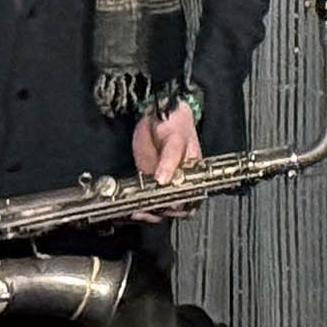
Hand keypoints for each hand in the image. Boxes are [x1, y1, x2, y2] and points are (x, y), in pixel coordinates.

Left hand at [129, 102, 203, 221]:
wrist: (158, 113)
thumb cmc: (174, 124)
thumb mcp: (175, 140)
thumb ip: (169, 160)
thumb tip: (163, 180)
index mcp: (194, 175)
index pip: (189, 199)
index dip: (177, 206)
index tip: (163, 206)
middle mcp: (181, 182)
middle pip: (174, 209)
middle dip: (161, 212)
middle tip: (146, 209)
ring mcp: (164, 183)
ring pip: (161, 208)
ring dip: (149, 213)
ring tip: (138, 211)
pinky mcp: (149, 181)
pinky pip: (147, 199)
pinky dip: (140, 207)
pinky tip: (133, 208)